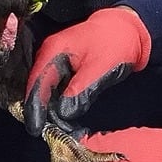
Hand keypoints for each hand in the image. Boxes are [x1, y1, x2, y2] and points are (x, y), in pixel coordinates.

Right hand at [25, 4, 150, 131]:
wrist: (127, 28)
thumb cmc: (115, 43)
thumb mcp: (100, 68)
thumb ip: (80, 91)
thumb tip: (63, 113)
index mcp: (54, 51)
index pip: (37, 84)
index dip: (34, 109)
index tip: (36, 130)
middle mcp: (49, 54)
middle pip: (37, 87)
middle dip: (41, 111)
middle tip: (49, 133)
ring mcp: (55, 59)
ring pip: (45, 89)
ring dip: (50, 108)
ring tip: (58, 128)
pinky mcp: (63, 66)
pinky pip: (55, 86)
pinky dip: (57, 101)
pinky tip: (64, 115)